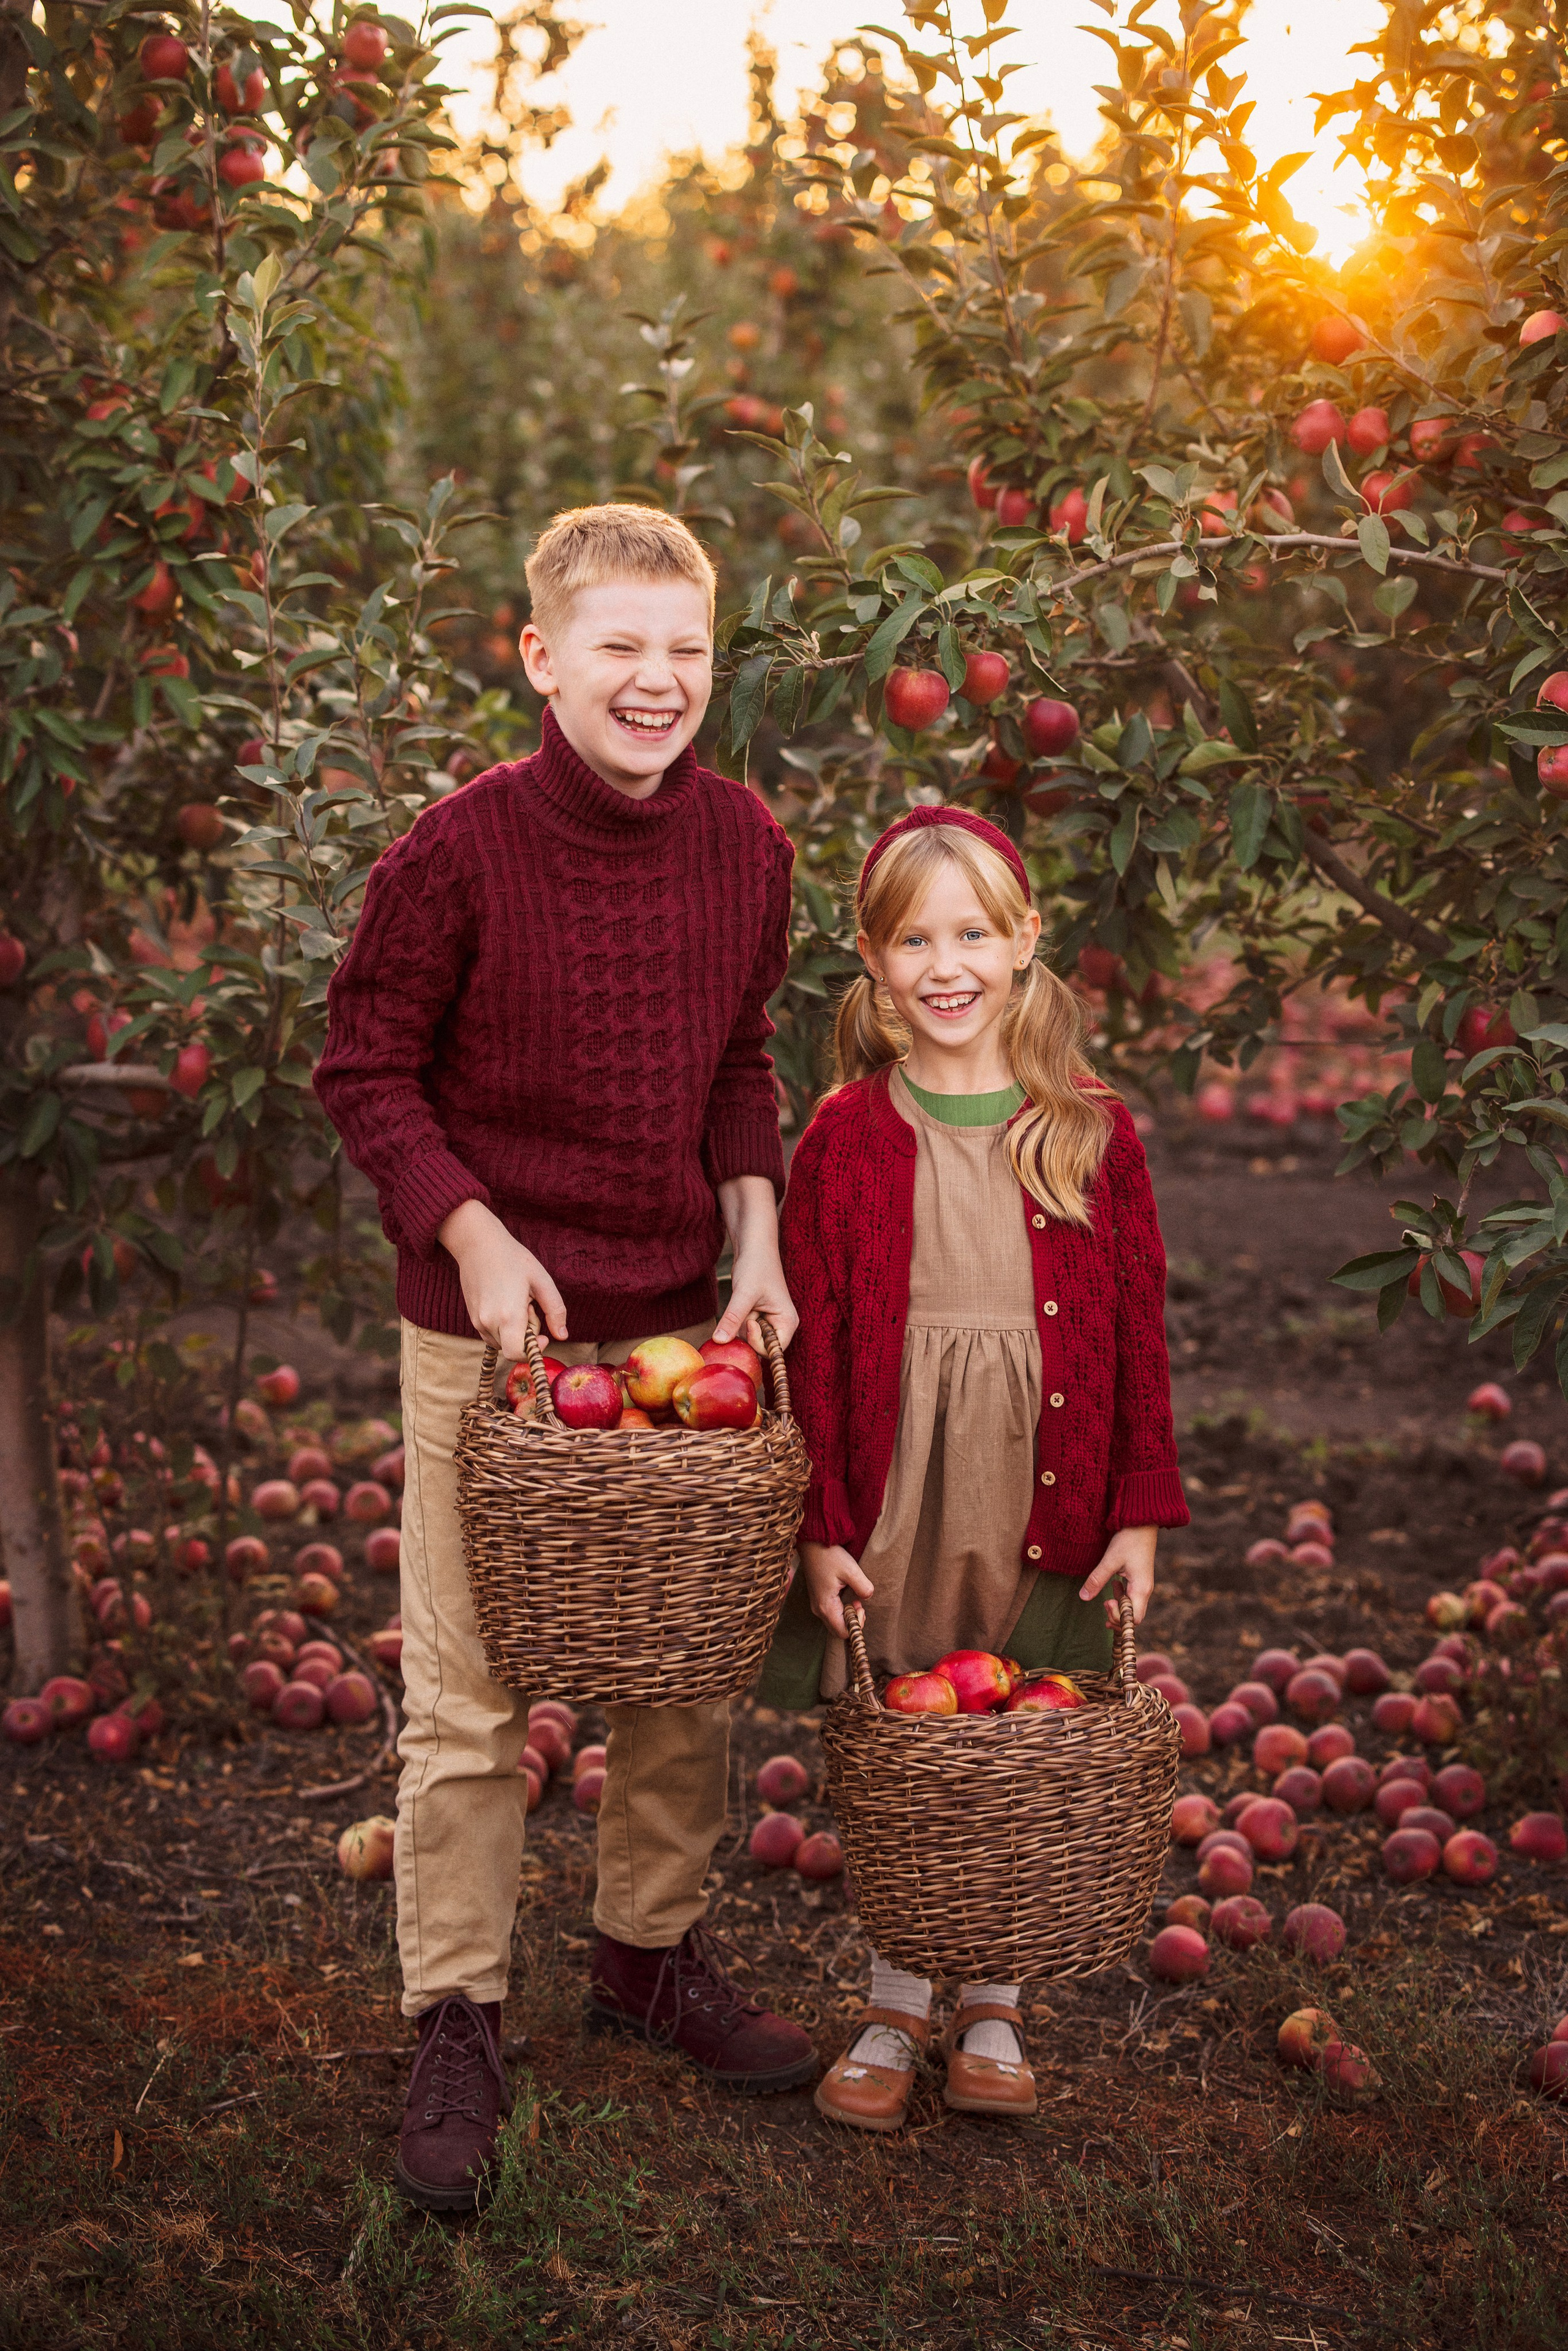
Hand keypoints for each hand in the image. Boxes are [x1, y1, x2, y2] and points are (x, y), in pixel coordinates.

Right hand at [439, 1199, 566, 1353]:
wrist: (477, 1244)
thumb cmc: (512, 1258)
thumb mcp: (541, 1280)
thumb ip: (555, 1310)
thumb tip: (562, 1336)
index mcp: (508, 1315)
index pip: (517, 1354)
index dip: (533, 1350)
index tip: (544, 1336)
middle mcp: (488, 1322)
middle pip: (512, 1348)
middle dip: (526, 1335)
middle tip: (529, 1306)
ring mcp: (477, 1321)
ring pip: (501, 1342)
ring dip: (513, 1331)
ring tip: (515, 1302)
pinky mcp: (472, 1318)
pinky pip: (491, 1335)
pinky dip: (502, 1327)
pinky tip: (505, 1303)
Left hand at [714, 1175, 797, 1348]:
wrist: (754, 1245)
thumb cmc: (756, 1265)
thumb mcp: (744, 1293)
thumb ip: (732, 1318)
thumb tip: (719, 1341)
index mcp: (788, 1323)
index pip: (772, 1351)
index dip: (756, 1342)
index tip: (748, 1321)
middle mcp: (781, 1326)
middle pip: (759, 1348)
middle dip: (746, 1333)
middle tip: (745, 1311)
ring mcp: (769, 1322)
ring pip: (748, 1339)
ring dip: (739, 1325)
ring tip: (744, 1303)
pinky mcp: (757, 1317)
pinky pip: (743, 1330)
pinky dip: (736, 1321)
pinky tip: (739, 1305)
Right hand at [799, 1542, 873, 1638]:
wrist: (812, 1542)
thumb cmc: (829, 1556)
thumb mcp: (851, 1570)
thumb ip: (863, 1588)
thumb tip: (867, 1598)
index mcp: (825, 1606)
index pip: (843, 1632)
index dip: (856, 1624)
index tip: (861, 1606)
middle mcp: (818, 1609)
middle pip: (838, 1629)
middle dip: (852, 1620)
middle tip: (859, 1602)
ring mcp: (816, 1604)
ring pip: (835, 1621)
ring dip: (847, 1614)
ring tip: (854, 1597)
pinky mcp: (818, 1597)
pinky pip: (831, 1612)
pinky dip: (842, 1609)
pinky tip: (847, 1593)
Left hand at [1079, 1524, 1157, 1624]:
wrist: (1142, 1523)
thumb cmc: (1129, 1540)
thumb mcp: (1110, 1560)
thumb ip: (1097, 1579)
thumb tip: (1083, 1597)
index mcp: (1141, 1589)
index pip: (1133, 1619)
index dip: (1118, 1617)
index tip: (1106, 1601)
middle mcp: (1145, 1590)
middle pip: (1133, 1616)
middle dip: (1117, 1615)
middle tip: (1104, 1603)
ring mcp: (1143, 1585)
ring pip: (1132, 1607)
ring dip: (1118, 1606)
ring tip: (1107, 1596)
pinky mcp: (1140, 1579)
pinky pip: (1132, 1597)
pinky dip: (1121, 1597)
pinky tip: (1114, 1584)